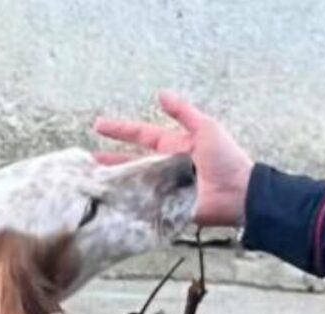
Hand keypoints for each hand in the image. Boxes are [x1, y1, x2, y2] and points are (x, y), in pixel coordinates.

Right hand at [93, 91, 254, 226]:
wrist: (239, 193)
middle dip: (108, 160)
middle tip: (85, 159)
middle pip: (131, 162)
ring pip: (133, 184)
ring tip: (91, 181)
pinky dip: (128, 205)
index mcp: (173, 146)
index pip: (141, 135)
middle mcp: (165, 167)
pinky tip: (109, 205)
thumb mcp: (206, 128)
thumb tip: (161, 94)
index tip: (98, 126)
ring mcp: (164, 188)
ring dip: (113, 182)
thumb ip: (184, 112)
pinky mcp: (167, 208)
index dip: (120, 130)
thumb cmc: (227, 159)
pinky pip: (144, 206)